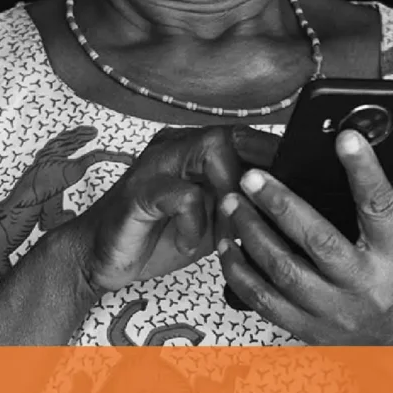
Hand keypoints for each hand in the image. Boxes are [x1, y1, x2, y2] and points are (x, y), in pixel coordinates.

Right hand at [64, 124, 280, 296]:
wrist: (99, 257)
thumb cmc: (155, 237)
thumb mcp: (210, 221)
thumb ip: (240, 206)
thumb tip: (285, 205)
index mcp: (192, 152)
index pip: (242, 137)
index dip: (270, 156)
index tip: (293, 183)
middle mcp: (174, 149)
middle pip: (230, 135)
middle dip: (253, 173)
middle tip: (257, 211)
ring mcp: (155, 166)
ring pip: (209, 150)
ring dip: (229, 192)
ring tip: (226, 227)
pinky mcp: (139, 192)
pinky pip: (182, 194)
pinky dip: (194, 222)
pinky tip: (188, 244)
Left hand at [217, 130, 392, 345]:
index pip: (379, 207)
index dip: (363, 170)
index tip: (346, 139)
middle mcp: (365, 286)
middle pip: (318, 241)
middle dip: (281, 204)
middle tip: (254, 176)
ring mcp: (334, 311)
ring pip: (284, 272)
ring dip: (252, 234)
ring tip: (232, 203)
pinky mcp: (308, 328)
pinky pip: (265, 301)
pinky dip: (240, 273)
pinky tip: (227, 246)